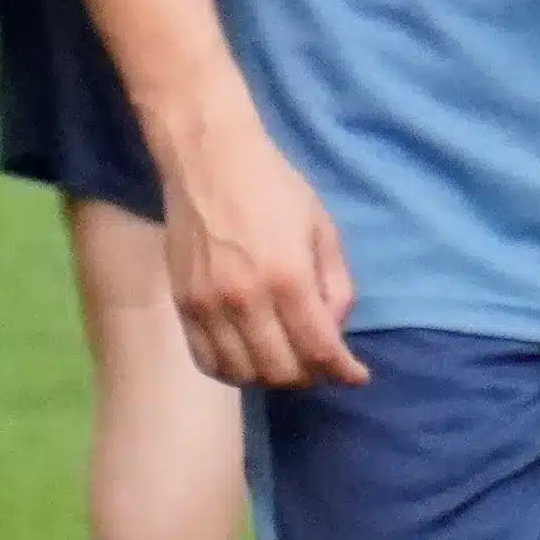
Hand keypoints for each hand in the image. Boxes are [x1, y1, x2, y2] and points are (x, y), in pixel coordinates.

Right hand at [159, 104, 368, 390]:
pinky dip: (234, 373)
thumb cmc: (275, 188)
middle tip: (322, 364)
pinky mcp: (182, 306)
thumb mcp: (323, 228)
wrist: (209, 161)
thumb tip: (335, 332)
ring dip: (272, 378)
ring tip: (288, 361)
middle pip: (282, 371)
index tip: (357, 377)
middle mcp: (246, 300)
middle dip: (311, 376)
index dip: (343, 371)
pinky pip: (208, 362)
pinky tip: (251, 361)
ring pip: (244, 374)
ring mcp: (208, 306)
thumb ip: (336, 284)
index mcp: (288, 277)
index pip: (319, 349)